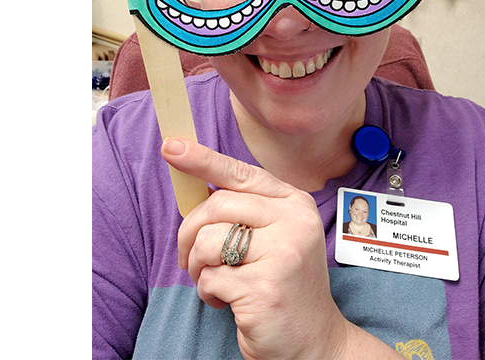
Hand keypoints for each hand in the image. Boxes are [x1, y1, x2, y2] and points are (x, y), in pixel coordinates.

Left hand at [161, 137, 348, 359]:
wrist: (313, 338)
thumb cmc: (283, 284)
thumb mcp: (274, 237)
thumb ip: (244, 212)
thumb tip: (195, 188)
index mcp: (295, 203)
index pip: (241, 174)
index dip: (202, 160)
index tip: (171, 147)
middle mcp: (294, 222)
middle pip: (217, 206)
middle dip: (190, 234)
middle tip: (188, 259)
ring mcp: (283, 253)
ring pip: (208, 242)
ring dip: (198, 267)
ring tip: (215, 282)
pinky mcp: (265, 287)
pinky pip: (211, 278)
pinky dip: (209, 293)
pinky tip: (227, 302)